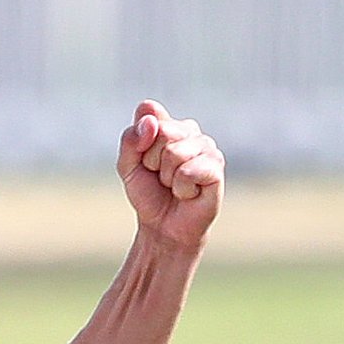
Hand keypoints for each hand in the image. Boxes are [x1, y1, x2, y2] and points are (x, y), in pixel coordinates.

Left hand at [118, 101, 222, 254]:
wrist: (164, 227)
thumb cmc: (149, 194)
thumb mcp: (127, 165)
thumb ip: (131, 138)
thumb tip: (152, 122)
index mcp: (170, 123)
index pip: (148, 116)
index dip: (140, 145)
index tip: (146, 163)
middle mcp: (192, 131)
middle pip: (163, 132)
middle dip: (153, 161)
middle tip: (161, 177)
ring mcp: (208, 148)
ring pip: (174, 153)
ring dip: (167, 177)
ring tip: (174, 186)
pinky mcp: (216, 169)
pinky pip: (188, 172)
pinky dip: (181, 189)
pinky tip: (188, 194)